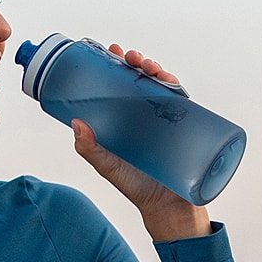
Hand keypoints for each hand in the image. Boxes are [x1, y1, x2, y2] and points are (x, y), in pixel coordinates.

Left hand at [72, 44, 210, 241]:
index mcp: (127, 120)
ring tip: (146, 65)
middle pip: (143, 80)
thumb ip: (90, 149)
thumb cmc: (137, 188)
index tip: (111, 52)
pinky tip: (168, 79)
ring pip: (162, 86)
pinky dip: (176, 86)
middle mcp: (147, 116)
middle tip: (128, 56)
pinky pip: (183, 102)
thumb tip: (76, 124)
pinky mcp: (186, 128)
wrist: (168, 209)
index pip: (122, 86)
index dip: (117, 66)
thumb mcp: (108, 167)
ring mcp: (167, 121)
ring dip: (156, 69)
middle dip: (137, 63)